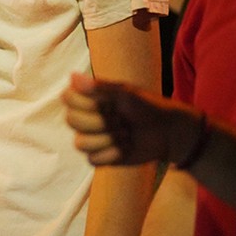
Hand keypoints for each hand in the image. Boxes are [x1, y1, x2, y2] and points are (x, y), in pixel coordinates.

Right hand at [62, 71, 200, 167]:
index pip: (67, 98)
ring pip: (80, 143)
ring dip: (107, 139)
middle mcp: (85, 117)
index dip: (86, 103)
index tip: (110, 102)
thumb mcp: (125, 94)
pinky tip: (127, 147)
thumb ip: (98, 88)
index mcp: (88, 98)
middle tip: (122, 119)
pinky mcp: (100, 156)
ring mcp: (91, 137)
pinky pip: (92, 159)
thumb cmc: (147, 107)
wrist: (167, 132)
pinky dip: (112, 154)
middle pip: (71, 120)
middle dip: (100, 122)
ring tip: (126, 134)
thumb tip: (72, 76)